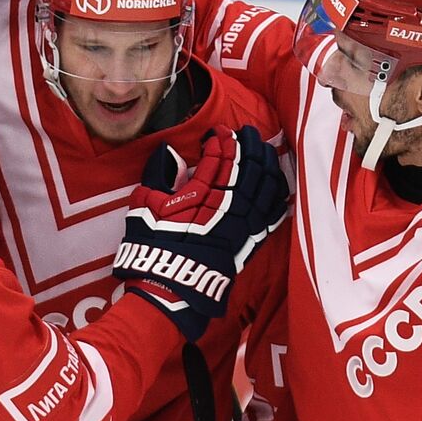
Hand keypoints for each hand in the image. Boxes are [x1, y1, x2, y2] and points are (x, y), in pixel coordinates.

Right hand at [112, 126, 288, 339]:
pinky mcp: (249, 241)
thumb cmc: (152, 248)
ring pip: (264, 185)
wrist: (169, 288)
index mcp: (200, 193)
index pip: (219, 157)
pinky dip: (276, 195)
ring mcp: (241, 224)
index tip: (218, 132)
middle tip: (246, 131)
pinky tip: (278, 183)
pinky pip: (271, 213)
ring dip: (266, 163)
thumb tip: (168, 155)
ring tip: (264, 149)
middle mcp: (226, 205)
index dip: (221, 139)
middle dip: (249, 144)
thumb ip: (158, 176)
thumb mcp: (144, 207)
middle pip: (247, 166)